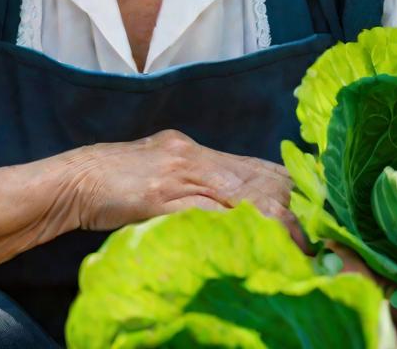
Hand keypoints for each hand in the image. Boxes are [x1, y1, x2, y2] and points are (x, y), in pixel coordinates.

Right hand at [66, 129, 304, 247]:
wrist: (76, 178)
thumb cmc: (117, 183)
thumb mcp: (163, 178)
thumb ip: (195, 186)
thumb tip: (232, 209)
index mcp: (196, 150)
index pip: (256, 165)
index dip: (291, 186)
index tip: (318, 208)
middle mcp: (194, 156)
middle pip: (257, 177)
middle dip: (293, 205)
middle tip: (320, 233)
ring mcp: (178, 174)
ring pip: (241, 194)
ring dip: (274, 221)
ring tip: (301, 246)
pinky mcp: (160, 196)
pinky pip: (208, 214)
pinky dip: (235, 229)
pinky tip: (255, 244)